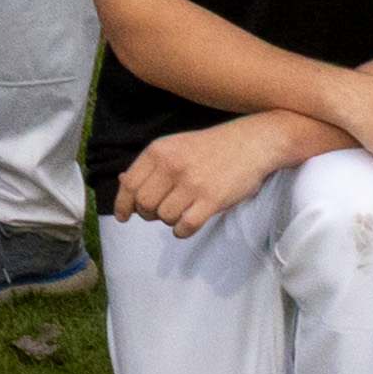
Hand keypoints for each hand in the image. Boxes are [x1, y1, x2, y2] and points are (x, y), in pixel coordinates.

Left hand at [115, 117, 305, 237]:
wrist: (250, 143)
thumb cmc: (209, 147)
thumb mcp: (174, 146)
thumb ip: (150, 165)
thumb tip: (122, 181)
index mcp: (158, 151)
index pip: (129, 184)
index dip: (122, 204)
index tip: (123, 216)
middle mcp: (172, 166)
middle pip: (144, 204)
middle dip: (148, 214)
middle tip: (159, 212)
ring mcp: (192, 183)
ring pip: (164, 217)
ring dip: (169, 221)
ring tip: (180, 211)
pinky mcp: (212, 199)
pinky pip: (185, 226)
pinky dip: (182, 231)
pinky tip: (187, 224)